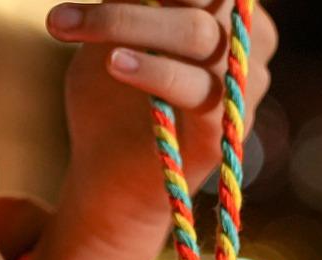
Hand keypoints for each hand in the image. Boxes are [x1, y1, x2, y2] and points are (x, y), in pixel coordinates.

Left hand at [24, 0, 277, 259]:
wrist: (109, 180)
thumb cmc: (109, 98)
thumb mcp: (112, 29)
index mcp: (227, 11)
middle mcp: (248, 45)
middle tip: (83, 9)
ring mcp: (242, 89)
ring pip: (197, 34)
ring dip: (127, 23)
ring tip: (73, 26)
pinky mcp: (225, 132)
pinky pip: (195, 89)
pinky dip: (152, 71)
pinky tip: (114, 64)